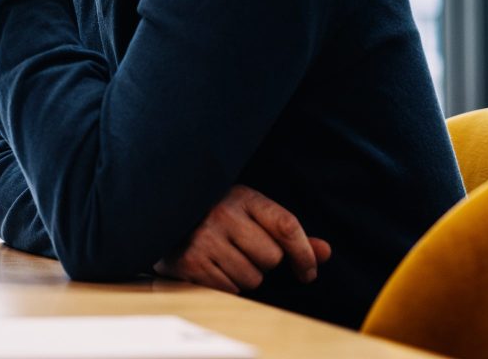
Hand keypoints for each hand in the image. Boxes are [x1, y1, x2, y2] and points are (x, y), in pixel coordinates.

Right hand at [154, 185, 331, 294]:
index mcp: (243, 196)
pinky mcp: (191, 262)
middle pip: (272, 258)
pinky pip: (230, 290)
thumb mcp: (250, 213)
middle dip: (264, 262)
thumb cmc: (215, 216)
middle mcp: (223, 214)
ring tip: (225, 257)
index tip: (308, 271)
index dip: (304, 253)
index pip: (286, 226)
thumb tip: (326, 252)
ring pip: (252, 278)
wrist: (162, 214)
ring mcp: (205, 238)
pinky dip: (226, 285)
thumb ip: (287, 233)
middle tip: (243, 249)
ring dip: (245, 275)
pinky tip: (212, 267)